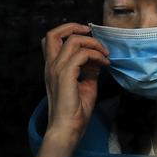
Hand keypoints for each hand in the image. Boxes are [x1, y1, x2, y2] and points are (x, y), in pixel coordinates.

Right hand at [41, 23, 109, 144]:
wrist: (68, 128)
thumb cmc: (75, 111)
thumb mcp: (86, 85)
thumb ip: (89, 70)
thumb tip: (98, 59)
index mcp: (53, 67)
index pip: (51, 39)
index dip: (69, 31)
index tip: (88, 36)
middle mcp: (51, 66)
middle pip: (53, 33)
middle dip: (75, 27)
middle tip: (93, 35)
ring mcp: (56, 70)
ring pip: (73, 41)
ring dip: (93, 44)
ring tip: (105, 55)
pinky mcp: (65, 75)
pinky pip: (82, 54)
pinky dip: (96, 55)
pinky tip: (104, 64)